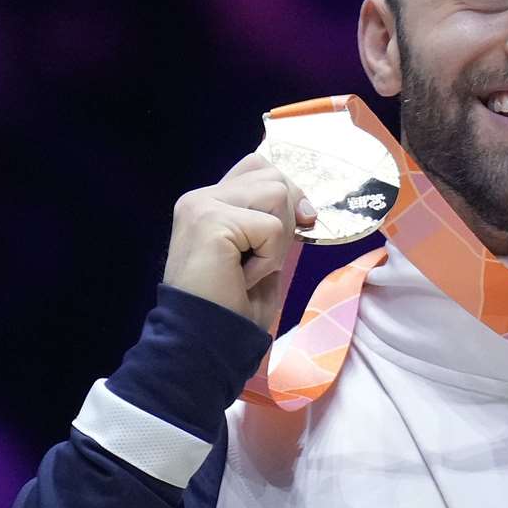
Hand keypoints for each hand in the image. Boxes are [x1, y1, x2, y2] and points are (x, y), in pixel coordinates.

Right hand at [162, 152, 315, 328]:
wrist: (206, 340)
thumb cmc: (233, 304)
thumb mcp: (262, 253)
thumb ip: (275, 221)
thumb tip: (306, 207)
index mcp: (209, 201)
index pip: (259, 166)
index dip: (285, 193)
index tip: (296, 226)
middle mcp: (200, 197)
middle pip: (274, 177)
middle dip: (285, 221)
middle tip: (261, 259)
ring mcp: (202, 206)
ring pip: (277, 194)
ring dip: (277, 241)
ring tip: (249, 267)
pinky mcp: (210, 220)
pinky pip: (272, 228)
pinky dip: (269, 259)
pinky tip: (243, 278)